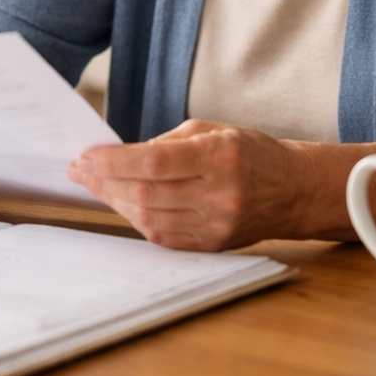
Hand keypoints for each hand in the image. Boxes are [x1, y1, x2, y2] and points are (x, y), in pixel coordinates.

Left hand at [66, 119, 313, 250]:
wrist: (294, 190)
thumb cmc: (252, 152)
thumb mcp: (214, 129)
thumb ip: (168, 142)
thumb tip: (122, 156)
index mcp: (219, 156)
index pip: (154, 162)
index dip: (113, 162)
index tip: (86, 157)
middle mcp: (219, 194)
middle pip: (146, 194)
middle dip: (105, 182)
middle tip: (80, 170)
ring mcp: (216, 224)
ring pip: (150, 219)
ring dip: (115, 202)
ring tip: (96, 186)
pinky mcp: (213, 245)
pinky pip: (163, 236)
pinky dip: (137, 220)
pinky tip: (123, 204)